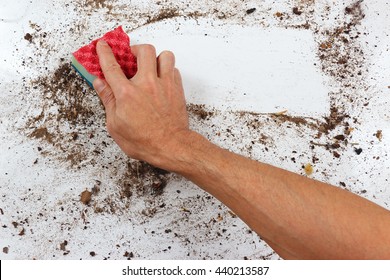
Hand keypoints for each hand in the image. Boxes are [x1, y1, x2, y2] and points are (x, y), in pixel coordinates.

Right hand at [93, 40, 190, 168]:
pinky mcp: (177, 89)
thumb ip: (108, 100)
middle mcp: (147, 84)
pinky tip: (161, 79)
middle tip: (132, 57)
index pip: (112, 66)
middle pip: (144, 51)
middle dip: (136, 49)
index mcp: (127, 94)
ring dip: (156, 58)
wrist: (171, 146)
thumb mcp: (115, 125)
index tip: (103, 46)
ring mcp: (165, 85)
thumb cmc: (143, 141)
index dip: (105, 52)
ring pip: (165, 55)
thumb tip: (99, 83)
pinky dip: (167, 70)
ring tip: (150, 66)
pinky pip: (174, 69)